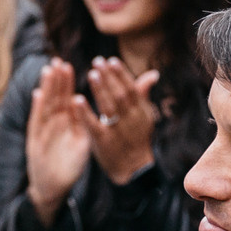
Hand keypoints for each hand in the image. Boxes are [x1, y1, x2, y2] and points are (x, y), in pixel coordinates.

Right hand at [22, 60, 93, 223]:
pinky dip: (38, 109)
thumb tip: (85, 107)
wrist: (53, 187)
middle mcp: (53, 124)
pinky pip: (38, 122)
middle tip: (57, 60)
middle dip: (56, 80)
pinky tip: (38, 94)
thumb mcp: (81, 143)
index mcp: (65, 123)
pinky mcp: (37, 141)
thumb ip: (83, 125)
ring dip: (47, 89)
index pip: (65, 98)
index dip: (65, 82)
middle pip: (54, 98)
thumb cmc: (68, 166)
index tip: (67, 65)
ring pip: (46, 106)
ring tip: (48, 71)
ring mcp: (44, 131)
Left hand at [82, 57, 161, 185]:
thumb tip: (153, 74)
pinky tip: (77, 99)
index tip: (111, 60)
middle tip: (97, 61)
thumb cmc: (136, 139)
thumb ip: (143, 95)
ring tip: (92, 74)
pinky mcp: (104, 142)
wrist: (133, 170)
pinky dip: (86, 112)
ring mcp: (118, 131)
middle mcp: (131, 120)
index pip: (132, 89)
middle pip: (120, 95)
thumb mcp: (144, 117)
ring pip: (110, 107)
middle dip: (109, 78)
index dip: (122, 74)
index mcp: (140, 112)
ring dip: (100, 90)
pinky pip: (94, 125)